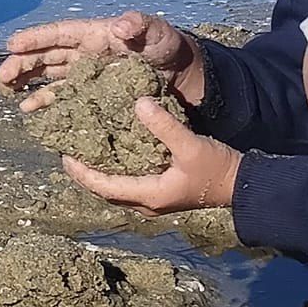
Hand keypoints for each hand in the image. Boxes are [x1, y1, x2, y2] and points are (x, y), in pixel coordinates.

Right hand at [0, 9, 204, 109]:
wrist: (186, 77)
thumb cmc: (171, 49)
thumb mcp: (159, 34)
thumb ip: (141, 26)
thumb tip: (120, 25)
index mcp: (97, 36)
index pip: (60, 36)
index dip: (36, 39)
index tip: (12, 44)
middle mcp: (88, 54)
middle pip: (48, 57)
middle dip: (23, 64)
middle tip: (2, 78)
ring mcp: (89, 76)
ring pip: (51, 78)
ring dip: (29, 84)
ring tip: (8, 93)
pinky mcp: (96, 97)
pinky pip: (66, 99)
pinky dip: (48, 104)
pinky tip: (32, 112)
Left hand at [64, 98, 240, 212]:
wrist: (243, 185)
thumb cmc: (216, 168)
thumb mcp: (190, 144)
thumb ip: (164, 125)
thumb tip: (138, 103)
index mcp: (149, 196)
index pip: (104, 186)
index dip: (81, 172)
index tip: (64, 154)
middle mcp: (147, 203)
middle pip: (105, 190)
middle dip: (85, 173)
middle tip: (69, 150)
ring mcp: (155, 200)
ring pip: (117, 188)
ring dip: (99, 173)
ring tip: (85, 150)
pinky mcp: (162, 191)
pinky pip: (129, 183)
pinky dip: (116, 170)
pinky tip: (113, 151)